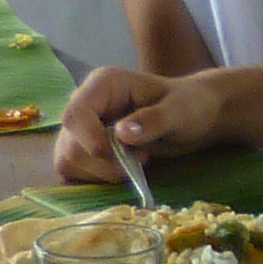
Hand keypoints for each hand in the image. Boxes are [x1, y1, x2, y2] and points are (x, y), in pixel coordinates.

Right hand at [53, 63, 232, 182]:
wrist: (194, 114)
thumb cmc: (188, 105)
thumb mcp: (179, 111)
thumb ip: (153, 120)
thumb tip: (121, 133)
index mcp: (102, 84)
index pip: (74, 115)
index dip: (89, 141)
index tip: (119, 158)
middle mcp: (85, 103)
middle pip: (69, 144)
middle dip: (102, 163)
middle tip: (140, 159)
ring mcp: (82, 127)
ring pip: (68, 161)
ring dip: (101, 173)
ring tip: (134, 161)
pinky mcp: (84, 147)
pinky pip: (75, 171)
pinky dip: (96, 179)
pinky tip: (122, 170)